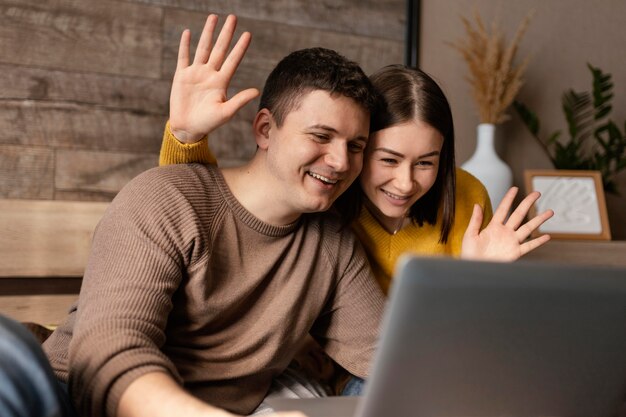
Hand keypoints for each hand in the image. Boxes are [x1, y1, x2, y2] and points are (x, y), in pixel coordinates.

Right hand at [169, 14, 259, 142]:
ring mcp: (196, 73)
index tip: (247, 34)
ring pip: (203, 48)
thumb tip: (256, 91)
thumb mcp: (225, 112)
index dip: (240, 47)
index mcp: (221, 82)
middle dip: (226, 33)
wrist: (187, 128)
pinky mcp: (181, 76)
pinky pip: (183, 57)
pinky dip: (185, 45)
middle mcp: (210, 74)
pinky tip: (188, 32)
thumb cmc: (208, 123)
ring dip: (208, 33)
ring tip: (213, 17)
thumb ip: (239, 100)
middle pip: (219, 49)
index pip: (233, 60)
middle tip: (233, 17)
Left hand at [461, 187, 553, 261]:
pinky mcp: (515, 253)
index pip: (503, 209)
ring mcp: (511, 242)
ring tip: (550, 212)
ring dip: (539, 220)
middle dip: (528, 203)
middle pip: (519, 214)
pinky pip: (529, 246)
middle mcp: (505, 232)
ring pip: (528, 228)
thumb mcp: (470, 235)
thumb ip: (475, 220)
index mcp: (493, 227)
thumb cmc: (470, 253)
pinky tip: (547, 236)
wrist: (474, 268)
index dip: (509, 198)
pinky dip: (538, 242)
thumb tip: (477, 204)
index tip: (515, 188)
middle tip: (537, 193)